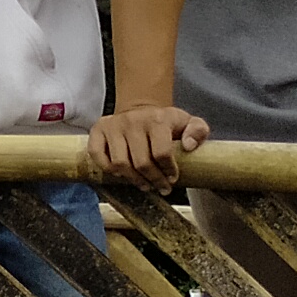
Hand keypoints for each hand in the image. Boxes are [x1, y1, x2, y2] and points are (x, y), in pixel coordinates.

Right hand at [84, 100, 211, 183]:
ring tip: (143, 184)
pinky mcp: (98, 130)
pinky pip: (98, 156)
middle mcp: (132, 121)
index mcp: (157, 119)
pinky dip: (108, 169)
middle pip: (141, 162)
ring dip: (133, 179)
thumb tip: (189, 146)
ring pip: (119, 163)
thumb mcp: (188, 121)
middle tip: (160, 187)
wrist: (140, 108)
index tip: (172, 179)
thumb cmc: (165, 122)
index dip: (168, 171)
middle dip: (153, 180)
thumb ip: (198, 130)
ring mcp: (113, 125)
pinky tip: (121, 174)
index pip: (161, 153)